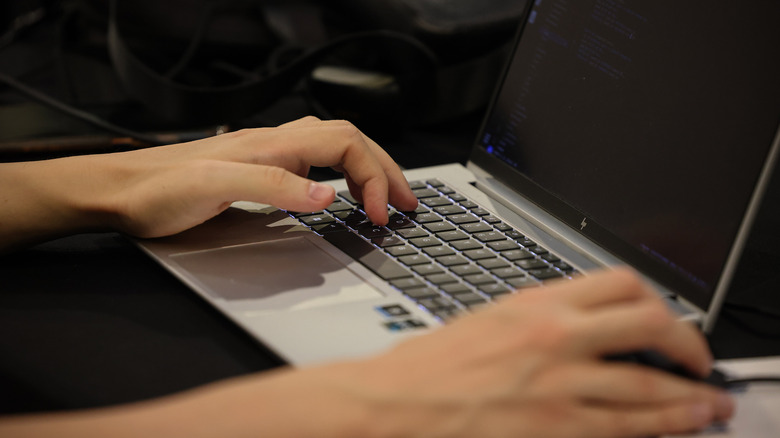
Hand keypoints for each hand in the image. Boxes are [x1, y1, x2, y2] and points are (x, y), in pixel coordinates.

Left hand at [103, 117, 417, 236]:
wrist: (118, 192)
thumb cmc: (157, 191)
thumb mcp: (215, 188)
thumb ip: (274, 187)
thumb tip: (329, 194)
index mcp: (274, 145)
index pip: (347, 145)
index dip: (373, 177)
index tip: (381, 214)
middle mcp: (276, 145)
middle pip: (350, 141)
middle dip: (385, 170)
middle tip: (407, 202)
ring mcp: (268, 157)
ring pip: (335, 148)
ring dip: (368, 169)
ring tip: (387, 195)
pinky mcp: (259, 172)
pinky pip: (316, 163)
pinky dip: (342, 175)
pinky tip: (339, 193)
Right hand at [310, 269, 733, 437]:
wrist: (398, 402)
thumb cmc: (433, 363)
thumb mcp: (491, 319)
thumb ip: (544, 318)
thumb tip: (588, 326)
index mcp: (537, 304)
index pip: (621, 283)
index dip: (658, 301)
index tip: (666, 318)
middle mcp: (556, 339)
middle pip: (651, 325)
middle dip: (690, 346)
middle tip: (700, 362)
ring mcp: (561, 386)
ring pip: (650, 386)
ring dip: (690, 398)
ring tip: (708, 405)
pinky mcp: (558, 428)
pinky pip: (625, 428)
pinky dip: (659, 429)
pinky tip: (673, 429)